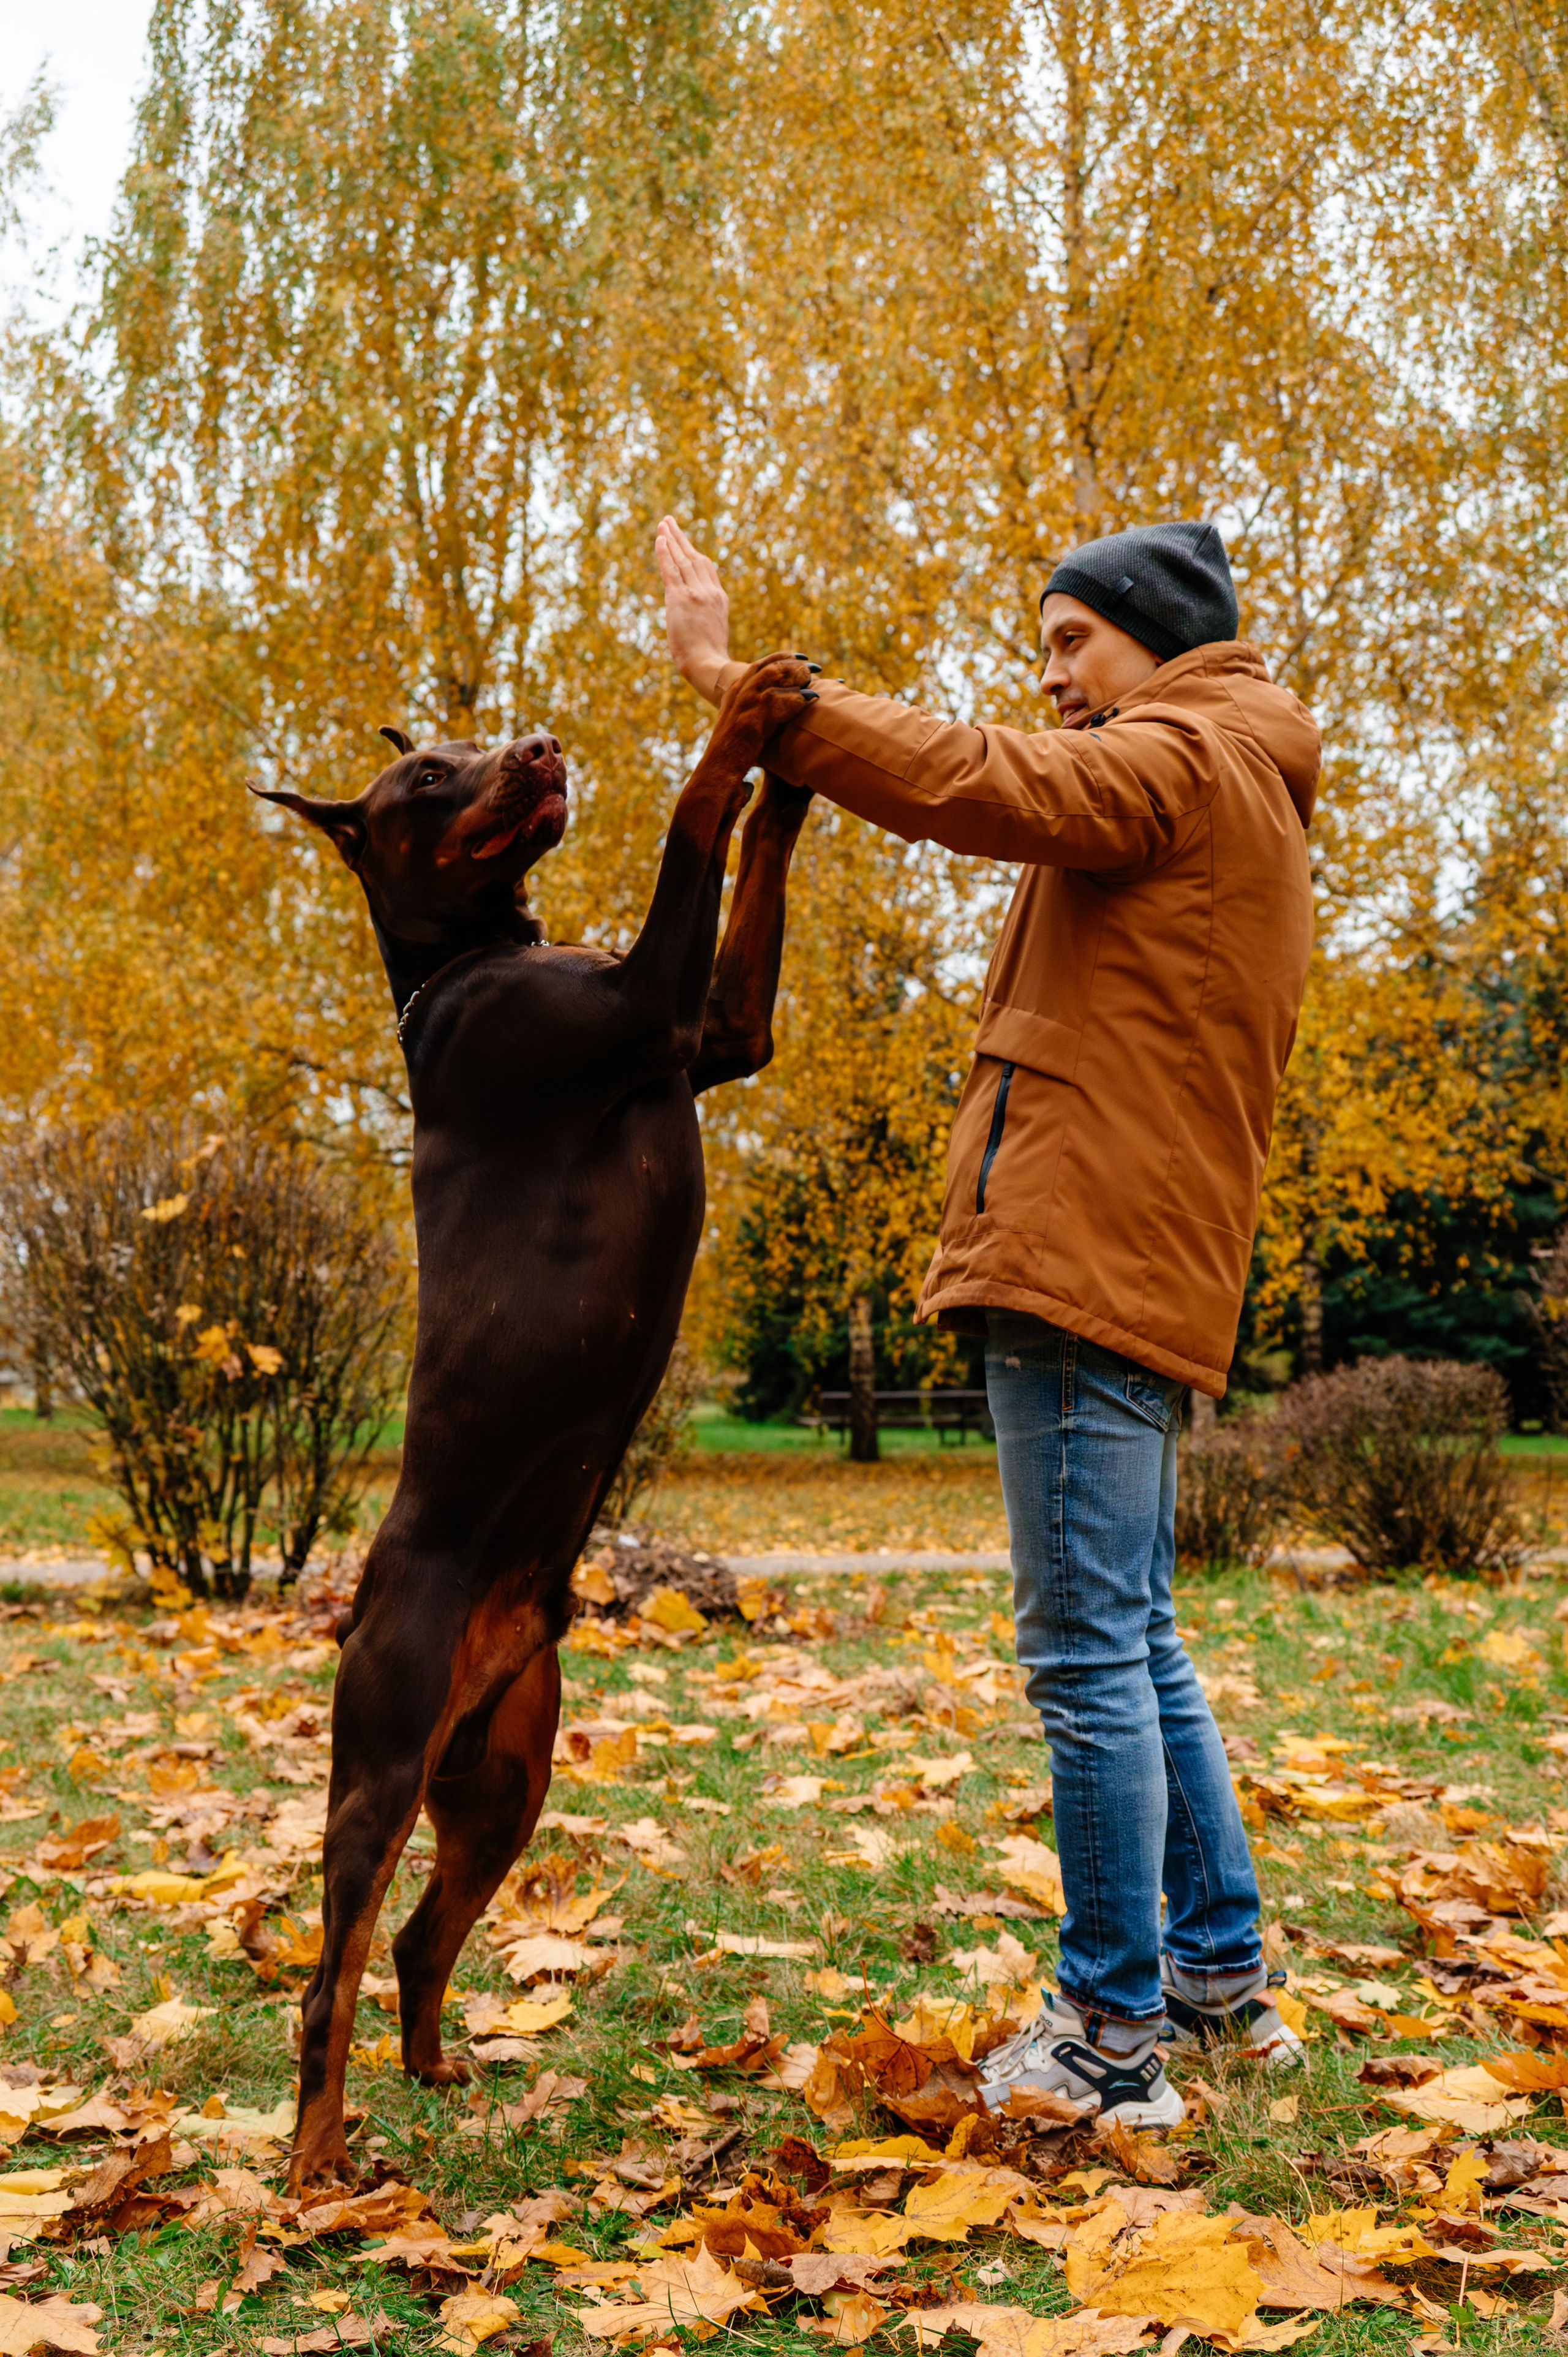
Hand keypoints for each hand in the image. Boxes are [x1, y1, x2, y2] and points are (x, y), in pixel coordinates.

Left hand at [656, 516, 732, 703]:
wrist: (709, 665)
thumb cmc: (710, 659)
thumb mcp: (713, 633)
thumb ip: (706, 619)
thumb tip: (697, 623)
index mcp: (719, 599)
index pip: (706, 569)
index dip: (694, 553)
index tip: (686, 543)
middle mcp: (709, 591)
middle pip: (693, 558)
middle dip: (680, 539)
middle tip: (670, 522)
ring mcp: (695, 593)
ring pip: (681, 559)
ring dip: (670, 539)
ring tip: (663, 523)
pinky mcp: (680, 599)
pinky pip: (671, 570)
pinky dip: (664, 553)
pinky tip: (659, 540)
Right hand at [706, 654, 817, 775]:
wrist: (718, 768)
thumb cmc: (732, 752)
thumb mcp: (739, 723)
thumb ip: (753, 710)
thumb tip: (774, 708)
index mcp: (735, 691)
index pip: (761, 664)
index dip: (782, 658)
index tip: (801, 657)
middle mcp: (739, 691)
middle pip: (771, 667)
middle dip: (795, 664)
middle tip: (814, 668)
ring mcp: (746, 702)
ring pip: (777, 676)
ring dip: (797, 677)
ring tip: (813, 681)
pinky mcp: (754, 716)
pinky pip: (782, 699)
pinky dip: (799, 698)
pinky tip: (812, 699)